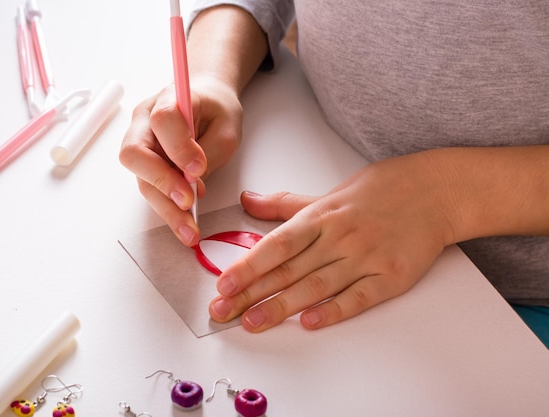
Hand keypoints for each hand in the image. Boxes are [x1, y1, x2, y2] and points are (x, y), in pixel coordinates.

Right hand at [120, 75, 242, 245]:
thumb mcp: (226, 128)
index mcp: (168, 99)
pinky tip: (184, 225)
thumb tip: (192, 182)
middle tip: (188, 203)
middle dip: (162, 183)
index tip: (198, 168)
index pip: (163, 120)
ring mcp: (140, 143)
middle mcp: (145, 121)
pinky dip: (168, 209)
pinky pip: (151, 189)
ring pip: (142, 179)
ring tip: (189, 230)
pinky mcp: (145, 164)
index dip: (178, 147)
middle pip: (136, 153)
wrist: (206, 101)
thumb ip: (209, 152)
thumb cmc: (216, 109)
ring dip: (165, 207)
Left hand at [209, 152, 456, 331]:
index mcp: (321, 216)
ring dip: (282, 307)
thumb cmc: (380, 190)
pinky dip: (334, 310)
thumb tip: (248, 200)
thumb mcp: (328, 192)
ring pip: (316, 286)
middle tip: (222, 312)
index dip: (247, 265)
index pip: (276, 245)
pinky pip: (359, 297)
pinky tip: (310, 322)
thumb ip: (285, 204)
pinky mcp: (391, 276)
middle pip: (289, 270)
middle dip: (252, 293)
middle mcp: (340, 237)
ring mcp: (366, 257)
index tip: (222, 284)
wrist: (435, 191)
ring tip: (252, 323)